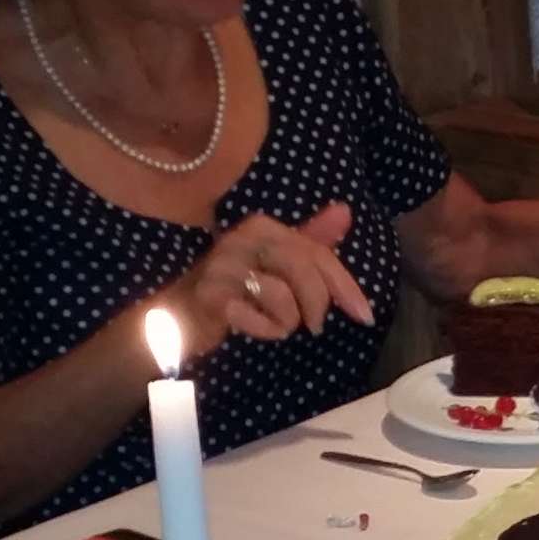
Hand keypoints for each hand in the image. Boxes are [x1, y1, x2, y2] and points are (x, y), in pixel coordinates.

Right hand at [158, 203, 374, 354]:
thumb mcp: (276, 263)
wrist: (174, 318)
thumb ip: (310, 240)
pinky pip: (255, 317)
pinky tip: (250, 327)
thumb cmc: (232, 289)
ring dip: (286, 320)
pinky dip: (263, 329)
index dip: (345, 286)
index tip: (364, 315)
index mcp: (263, 227)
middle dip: (318, 303)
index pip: (317, 253)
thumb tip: (344, 210)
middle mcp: (242, 238)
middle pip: (304, 269)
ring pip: (282, 295)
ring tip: (275, 325)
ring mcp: (222, 266)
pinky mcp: (209, 296)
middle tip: (315, 327)